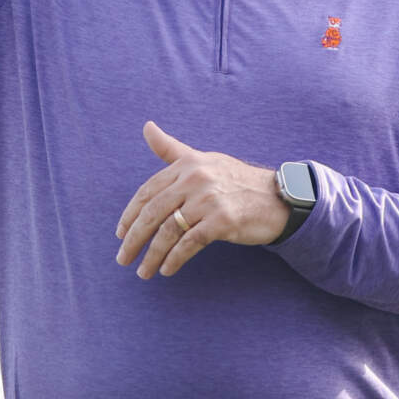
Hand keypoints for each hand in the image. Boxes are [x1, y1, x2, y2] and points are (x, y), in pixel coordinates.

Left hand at [114, 121, 289, 279]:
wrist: (277, 198)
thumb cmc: (235, 180)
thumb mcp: (203, 160)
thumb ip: (172, 150)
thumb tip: (146, 126)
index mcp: (187, 164)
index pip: (148, 191)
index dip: (130, 215)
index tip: (121, 234)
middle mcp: (195, 179)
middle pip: (153, 213)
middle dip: (134, 239)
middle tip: (123, 258)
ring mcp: (209, 200)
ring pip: (168, 231)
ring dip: (152, 255)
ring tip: (143, 272)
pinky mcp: (222, 221)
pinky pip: (189, 244)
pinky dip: (174, 259)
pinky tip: (167, 270)